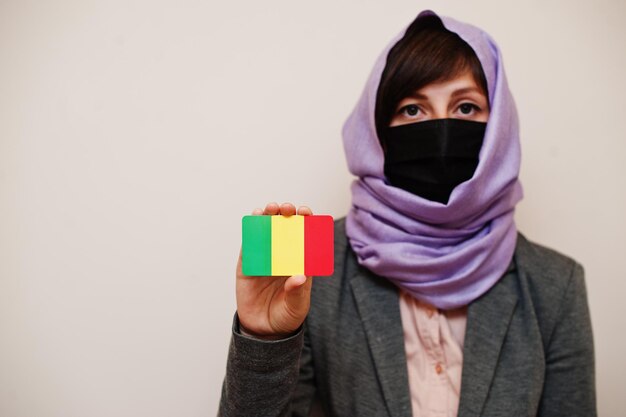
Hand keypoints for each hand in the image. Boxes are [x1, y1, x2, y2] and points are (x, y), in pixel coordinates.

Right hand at [235, 202, 313, 339]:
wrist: (263, 330)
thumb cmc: (285, 316)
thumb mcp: (296, 307)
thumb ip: (298, 292)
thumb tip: (300, 276)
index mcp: (300, 262)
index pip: (305, 236)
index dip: (306, 222)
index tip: (306, 213)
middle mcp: (284, 256)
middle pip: (286, 228)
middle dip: (287, 214)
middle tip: (287, 208)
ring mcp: (265, 258)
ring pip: (267, 231)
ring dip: (268, 216)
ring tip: (270, 208)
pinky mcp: (248, 264)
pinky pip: (249, 244)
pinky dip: (251, 230)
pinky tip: (254, 217)